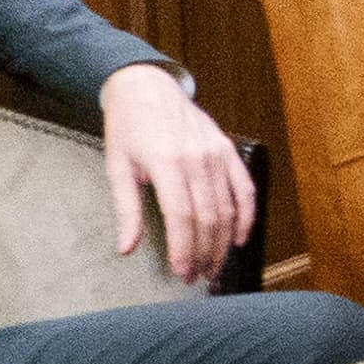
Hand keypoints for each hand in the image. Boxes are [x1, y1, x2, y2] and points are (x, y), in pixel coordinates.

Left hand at [102, 65, 256, 281]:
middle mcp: (196, 158)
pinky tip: (239, 239)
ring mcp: (216, 153)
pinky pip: (244, 189)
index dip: (183, 248)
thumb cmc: (128, 127)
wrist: (147, 87)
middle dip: (203, 253)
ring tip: (213, 266)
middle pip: (207, 217)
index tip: (181, 272)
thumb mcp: (117, 167)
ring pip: (227, 208)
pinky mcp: (228, 150)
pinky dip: (246, 216)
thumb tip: (127, 248)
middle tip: (196, 276)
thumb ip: (126, 209)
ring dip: (222, 243)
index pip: (181, 216)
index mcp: (166, 162)